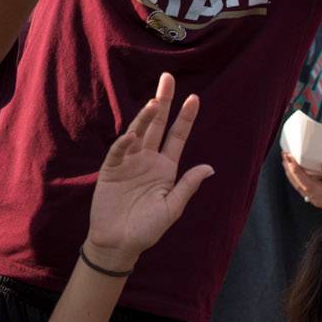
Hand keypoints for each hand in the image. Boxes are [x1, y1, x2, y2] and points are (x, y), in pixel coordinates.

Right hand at [83, 72, 213, 269]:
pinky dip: (125, 143)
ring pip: (138, 133)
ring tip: (155, 103)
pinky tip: (133, 135)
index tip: (195, 98)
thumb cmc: (147, 229)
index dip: (185, 118)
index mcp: (165, 168)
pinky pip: (119, 151)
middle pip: (157, 125)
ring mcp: (129, 162)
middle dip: (163, 102)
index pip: (177, 137)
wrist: (119, 243)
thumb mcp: (172, 208)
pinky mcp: (111, 169)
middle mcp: (147, 159)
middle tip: (168, 79)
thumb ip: (187, 185)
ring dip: (145, 118)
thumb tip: (210, 167)